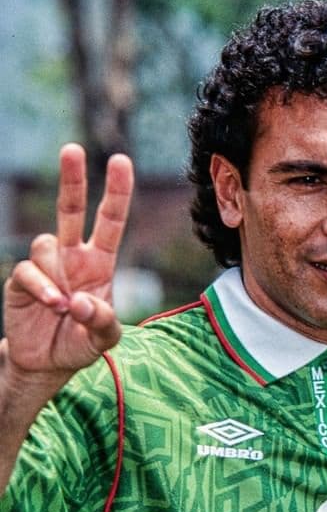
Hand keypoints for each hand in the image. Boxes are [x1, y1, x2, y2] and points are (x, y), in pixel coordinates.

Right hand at [3, 144, 132, 384]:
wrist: (48, 362)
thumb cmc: (82, 343)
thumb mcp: (105, 338)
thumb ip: (102, 322)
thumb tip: (80, 301)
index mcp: (100, 263)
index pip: (110, 221)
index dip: (116, 192)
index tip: (121, 161)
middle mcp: (72, 257)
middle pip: (71, 210)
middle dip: (72, 179)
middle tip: (73, 149)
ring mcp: (46, 266)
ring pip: (47, 244)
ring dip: (59, 275)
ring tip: (65, 308)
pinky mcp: (22, 279)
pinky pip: (29, 270)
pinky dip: (42, 287)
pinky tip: (53, 304)